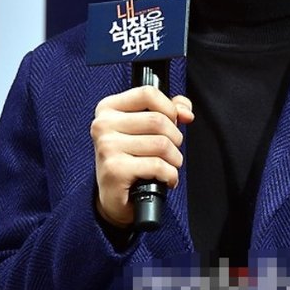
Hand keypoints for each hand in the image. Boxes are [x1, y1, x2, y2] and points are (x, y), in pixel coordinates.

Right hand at [90, 86, 193, 226]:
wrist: (114, 196)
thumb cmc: (131, 157)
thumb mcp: (146, 127)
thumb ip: (169, 110)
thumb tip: (185, 111)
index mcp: (109, 108)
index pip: (148, 93)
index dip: (169, 107)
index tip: (173, 121)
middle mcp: (103, 124)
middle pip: (157, 120)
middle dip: (175, 138)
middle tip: (172, 150)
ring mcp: (107, 147)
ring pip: (161, 144)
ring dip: (174, 159)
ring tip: (169, 165)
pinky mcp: (114, 169)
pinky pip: (157, 165)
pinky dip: (170, 174)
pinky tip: (165, 178)